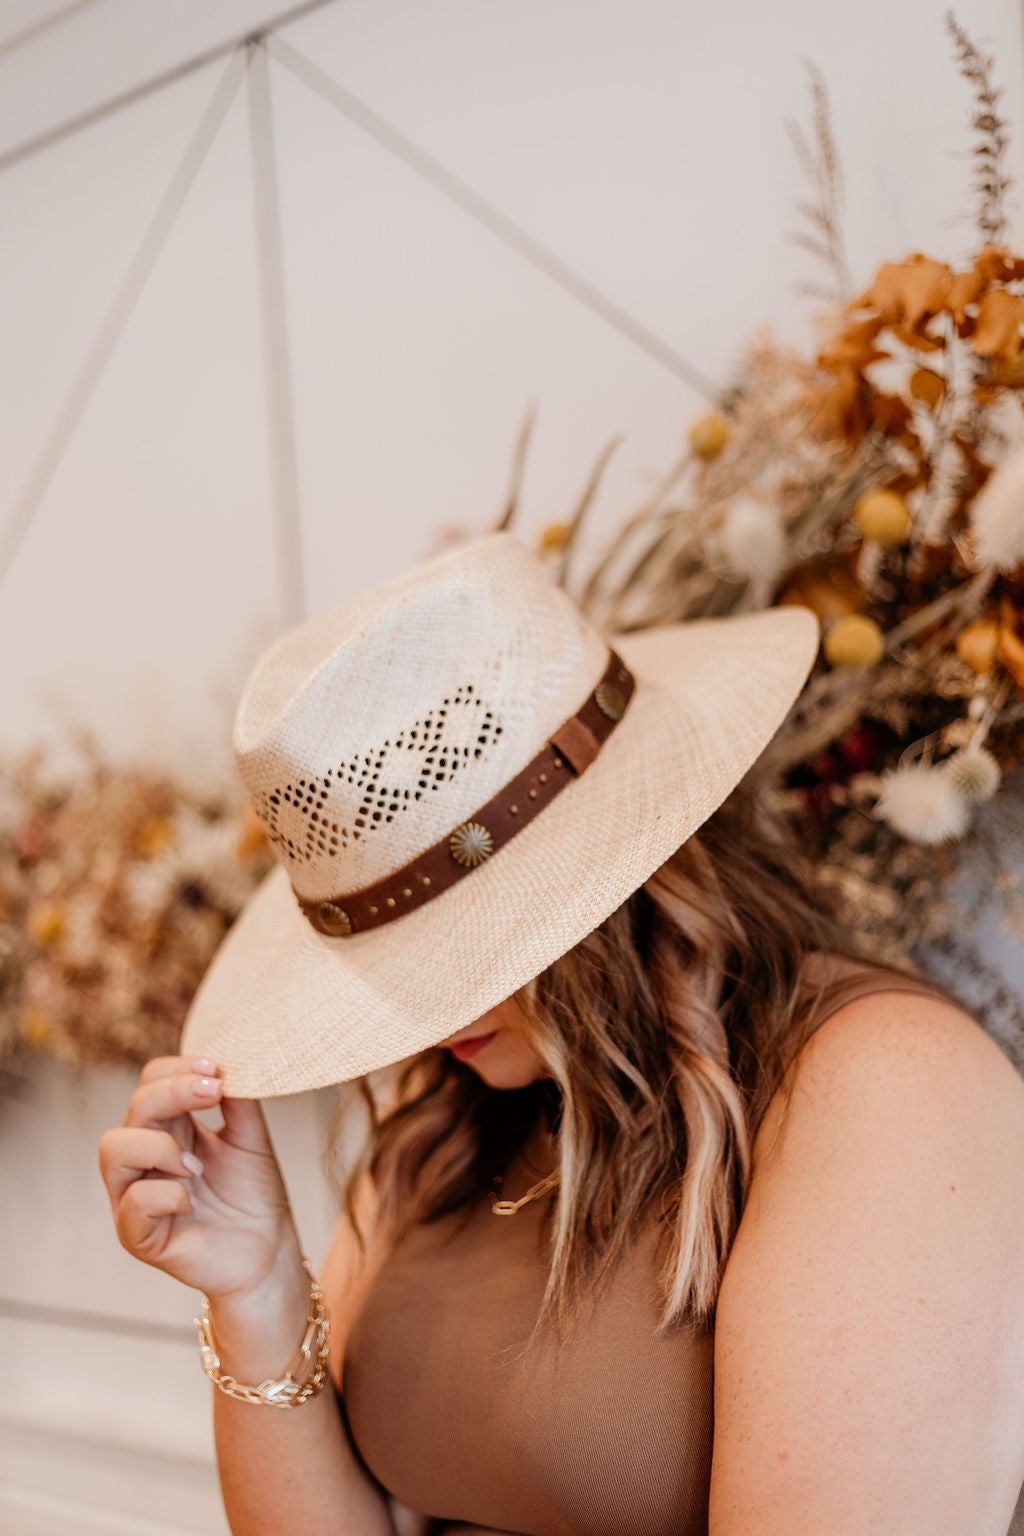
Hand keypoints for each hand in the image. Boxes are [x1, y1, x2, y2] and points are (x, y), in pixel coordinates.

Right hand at [98, 1054, 299, 1301]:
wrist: (268, 1253)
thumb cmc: (255, 1197)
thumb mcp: (251, 1138)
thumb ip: (238, 1100)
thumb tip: (229, 1062)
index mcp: (169, 1130)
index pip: (149, 1083)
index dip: (176, 1069)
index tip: (216, 1069)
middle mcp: (145, 1159)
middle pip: (134, 1107)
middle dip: (173, 1092)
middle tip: (214, 1093)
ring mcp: (135, 1196)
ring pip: (113, 1148)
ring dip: (159, 1145)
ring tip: (197, 1164)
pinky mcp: (137, 1235)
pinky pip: (133, 1201)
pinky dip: (166, 1194)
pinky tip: (192, 1201)